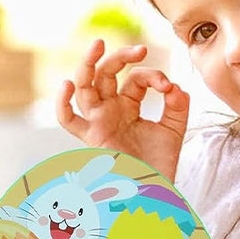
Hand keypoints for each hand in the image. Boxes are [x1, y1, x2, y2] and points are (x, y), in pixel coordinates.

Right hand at [57, 39, 189, 179]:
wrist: (154, 193)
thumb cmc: (159, 165)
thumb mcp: (174, 130)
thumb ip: (177, 106)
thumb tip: (174, 86)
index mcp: (127, 106)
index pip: (135, 79)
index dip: (153, 76)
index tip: (169, 87)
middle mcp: (109, 110)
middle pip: (105, 74)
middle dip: (120, 58)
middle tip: (140, 50)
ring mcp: (98, 122)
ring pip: (84, 87)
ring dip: (88, 64)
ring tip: (99, 45)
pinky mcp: (91, 137)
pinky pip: (68, 121)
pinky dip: (62, 104)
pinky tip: (67, 85)